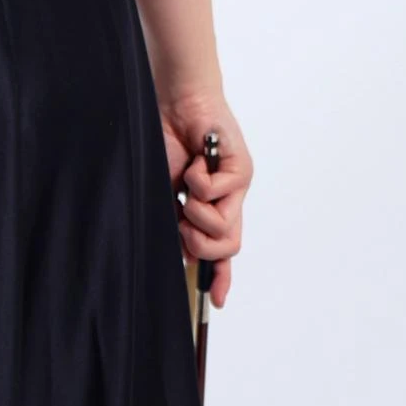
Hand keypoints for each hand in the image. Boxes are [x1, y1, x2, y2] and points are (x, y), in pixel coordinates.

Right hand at [162, 91, 250, 310]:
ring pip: (223, 227)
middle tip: (183, 220)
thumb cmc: (165, 142)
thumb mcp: (164, 192)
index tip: (218, 300)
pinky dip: (197, 180)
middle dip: (198, 243)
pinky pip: (217, 193)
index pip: (220, 251)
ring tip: (187, 184)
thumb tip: (183, 255)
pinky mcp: (241, 169)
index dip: (220, 277)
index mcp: (210, 209)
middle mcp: (228, 201)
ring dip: (196, 211)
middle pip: (226, 248)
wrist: (174, 104)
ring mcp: (237, 186)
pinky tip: (195, 160)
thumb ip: (175, 221)